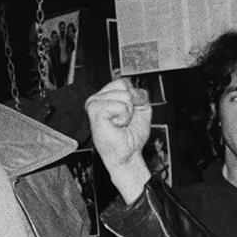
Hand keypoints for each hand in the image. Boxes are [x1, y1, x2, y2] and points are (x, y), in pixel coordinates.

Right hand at [85, 78, 152, 203]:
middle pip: (123, 85)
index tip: (129, 113)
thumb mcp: (142, 109)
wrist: (128, 154)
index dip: (133, 97)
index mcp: (106, 97)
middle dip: (131, 104)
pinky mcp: (95, 111)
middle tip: (124, 120)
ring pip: (124, 95)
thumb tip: (134, 90)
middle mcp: (97, 98)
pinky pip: (121, 106)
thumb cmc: (131, 137)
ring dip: (127, 113)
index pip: (122, 82)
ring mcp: (94, 103)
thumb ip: (140, 94)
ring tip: (119, 123)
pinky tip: (116, 125)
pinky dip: (124, 117)